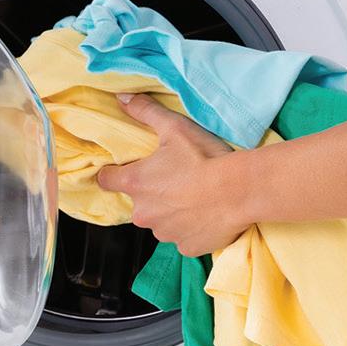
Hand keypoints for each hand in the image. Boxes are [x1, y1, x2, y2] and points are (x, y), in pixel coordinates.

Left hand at [93, 93, 252, 257]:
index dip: (114, 173)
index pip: (106, 180)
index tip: (126, 170)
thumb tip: (122, 99)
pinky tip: (207, 214)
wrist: (240, 190)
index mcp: (136, 183)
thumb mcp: (175, 128)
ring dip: (173, 211)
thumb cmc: (205, 158)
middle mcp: (144, 213)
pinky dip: (192, 227)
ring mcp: (165, 233)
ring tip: (196, 197)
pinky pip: (184, 237)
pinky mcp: (187, 247)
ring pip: (162, 221)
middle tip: (178, 180)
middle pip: (139, 203)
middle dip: (153, 194)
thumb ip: (145, 112)